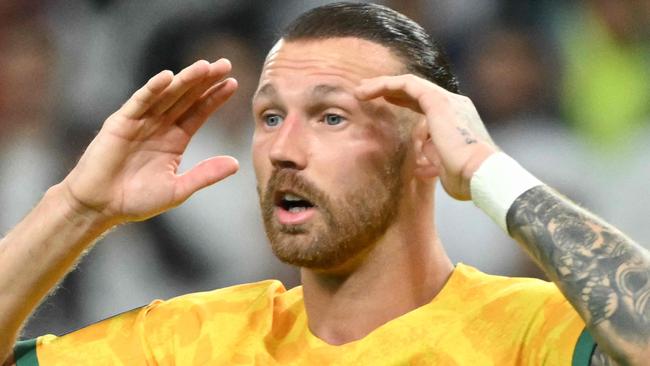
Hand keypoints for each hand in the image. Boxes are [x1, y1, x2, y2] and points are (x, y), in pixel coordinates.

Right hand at [61, 59, 238, 224]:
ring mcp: (140, 121)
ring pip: (167, 95)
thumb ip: (205, 175)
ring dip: (185, 79)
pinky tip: (167, 77)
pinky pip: (139, 102)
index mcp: (175, 139)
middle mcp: (159, 126)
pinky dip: (152, 89)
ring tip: (205, 66)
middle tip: (225, 64)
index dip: (215, 98)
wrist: (100, 207)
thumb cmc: (136, 200)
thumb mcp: (178, 189)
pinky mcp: (120, 122)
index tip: (234, 84)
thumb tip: (236, 164)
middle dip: (205, 81)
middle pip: (186, 97)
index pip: (199, 112)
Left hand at [355, 74, 497, 199]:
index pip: (425, 104)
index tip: (384, 103)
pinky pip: (407, 84)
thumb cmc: (466, 178)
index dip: (403, 101)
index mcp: (456, 120)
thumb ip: (433, 159)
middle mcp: (454, 105)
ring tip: (361, 90)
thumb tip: (422, 159)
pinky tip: (368, 91)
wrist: (481, 175)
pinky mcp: (437, 101)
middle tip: (367, 92)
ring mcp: (447, 100)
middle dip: (390, 89)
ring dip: (383, 85)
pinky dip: (386, 85)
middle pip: (416, 91)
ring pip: (409, 84)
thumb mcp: (444, 168)